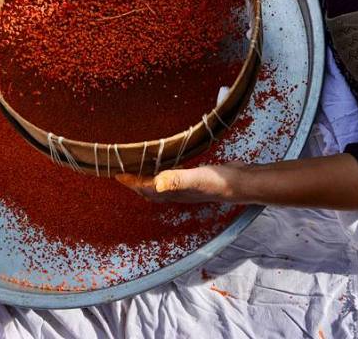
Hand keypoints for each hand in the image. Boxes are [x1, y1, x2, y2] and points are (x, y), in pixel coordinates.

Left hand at [117, 163, 247, 203]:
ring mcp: (186, 187)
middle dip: (135, 183)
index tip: (116, 173)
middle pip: (149, 190)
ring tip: (139, 169)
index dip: (130, 181)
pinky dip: (164, 173)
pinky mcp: (195, 180)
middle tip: (123, 171)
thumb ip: (177, 179)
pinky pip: (173, 178)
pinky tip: (168, 166)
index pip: (145, 187)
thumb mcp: (197, 178)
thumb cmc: (219, 181)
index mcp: (173, 192)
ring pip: (161, 186)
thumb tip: (156, 183)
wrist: (241, 184)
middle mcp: (177, 192)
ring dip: (148, 179)